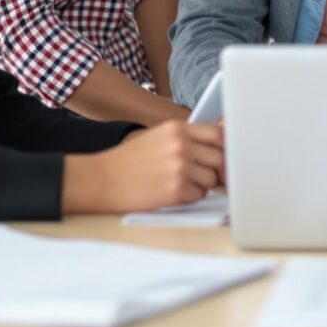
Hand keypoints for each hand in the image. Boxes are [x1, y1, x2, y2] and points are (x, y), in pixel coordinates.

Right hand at [61, 120, 224, 212]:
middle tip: (200, 175)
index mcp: (177, 128)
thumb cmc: (130, 160)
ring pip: (211, 179)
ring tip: (180, 183)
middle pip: (219, 158)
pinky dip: (190, 197)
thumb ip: (188, 138)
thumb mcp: (159, 137)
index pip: (218, 134)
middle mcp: (180, 145)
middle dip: (214, 170)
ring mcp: (179, 167)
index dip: (223, 147)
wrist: (102, 179)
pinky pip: (199, 195)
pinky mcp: (175, 190)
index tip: (221, 156)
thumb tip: (223, 141)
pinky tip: (172, 192)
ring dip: (201, 185)